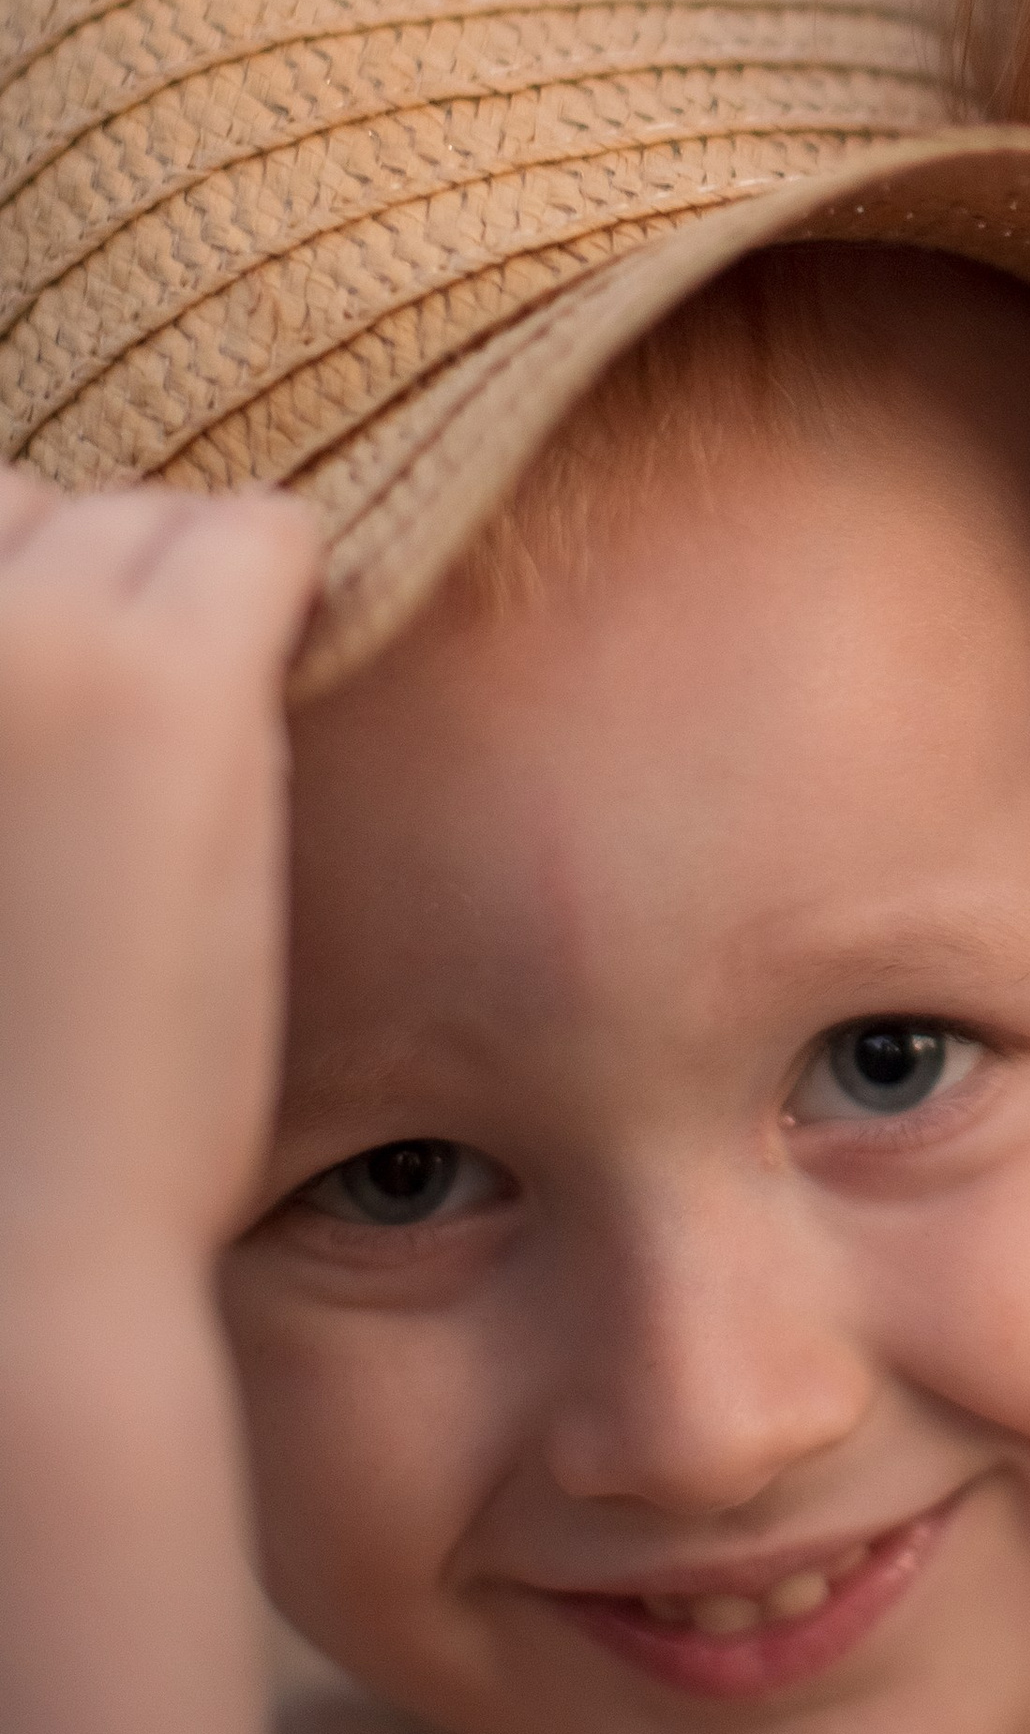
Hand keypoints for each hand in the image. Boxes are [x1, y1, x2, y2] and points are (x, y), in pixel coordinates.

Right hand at [0, 469, 319, 1267]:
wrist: (14, 1230)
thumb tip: (51, 649)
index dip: (17, 608)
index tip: (56, 729)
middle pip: (39, 503)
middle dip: (94, 592)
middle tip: (123, 763)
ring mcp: (28, 631)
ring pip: (156, 516)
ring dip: (193, 608)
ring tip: (181, 773)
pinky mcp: (167, 679)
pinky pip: (273, 537)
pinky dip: (297, 603)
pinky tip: (267, 729)